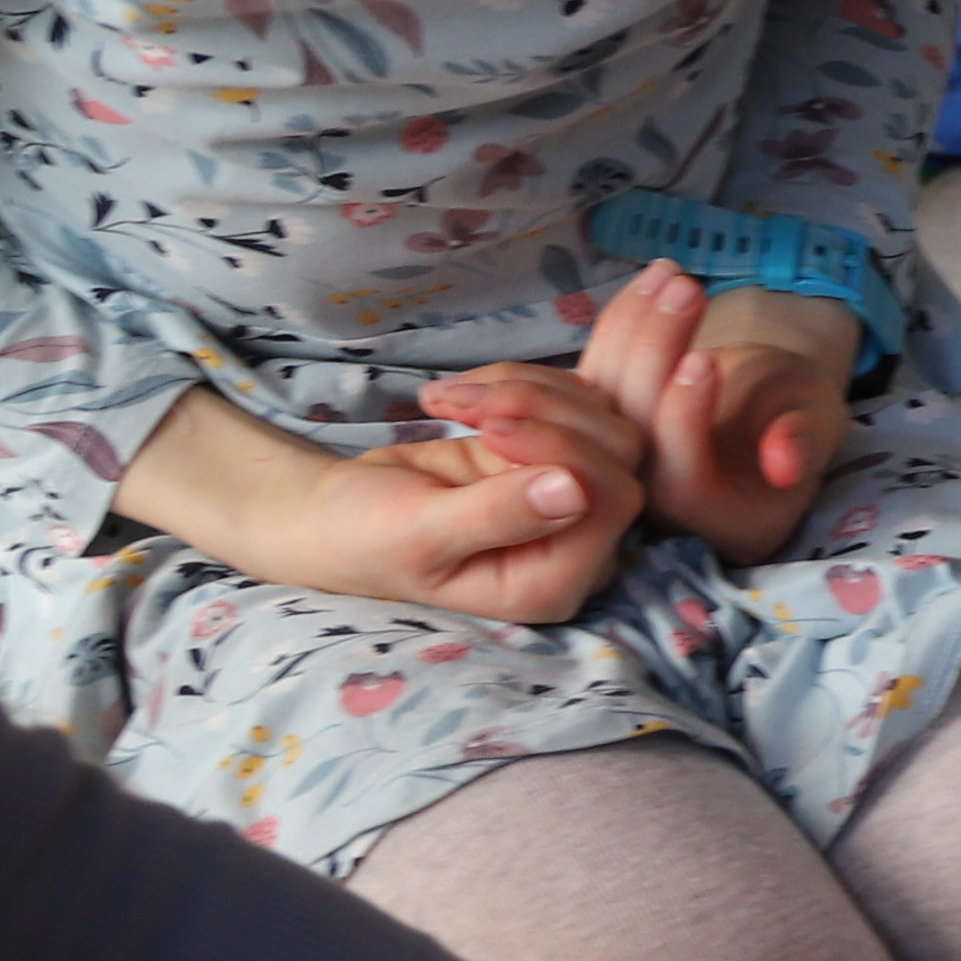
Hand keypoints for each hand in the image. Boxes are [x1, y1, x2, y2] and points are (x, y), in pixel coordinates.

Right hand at [119, 380, 641, 621]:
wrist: (343, 514)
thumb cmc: (369, 535)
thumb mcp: (420, 531)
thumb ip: (496, 516)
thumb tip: (573, 492)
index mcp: (554, 582)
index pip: (609, 501)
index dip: (564, 450)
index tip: (489, 426)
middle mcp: (579, 543)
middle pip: (617, 452)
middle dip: (540, 410)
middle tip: (463, 399)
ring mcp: (575, 493)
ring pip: (601, 414)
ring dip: (523, 388)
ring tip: (446, 397)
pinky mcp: (556, 448)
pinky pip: (570, 394)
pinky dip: (516, 379)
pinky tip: (457, 394)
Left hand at [536, 259, 854, 566]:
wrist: (771, 403)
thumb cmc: (800, 414)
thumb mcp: (819, 424)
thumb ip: (805, 442)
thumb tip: (785, 463)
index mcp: (722, 521)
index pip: (683, 478)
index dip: (685, 420)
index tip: (704, 359)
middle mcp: (661, 507)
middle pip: (635, 432)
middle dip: (654, 353)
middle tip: (686, 288)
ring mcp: (625, 464)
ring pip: (607, 399)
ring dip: (633, 327)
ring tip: (669, 273)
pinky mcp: (605, 425)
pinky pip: (599, 375)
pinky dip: (621, 323)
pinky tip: (649, 280)